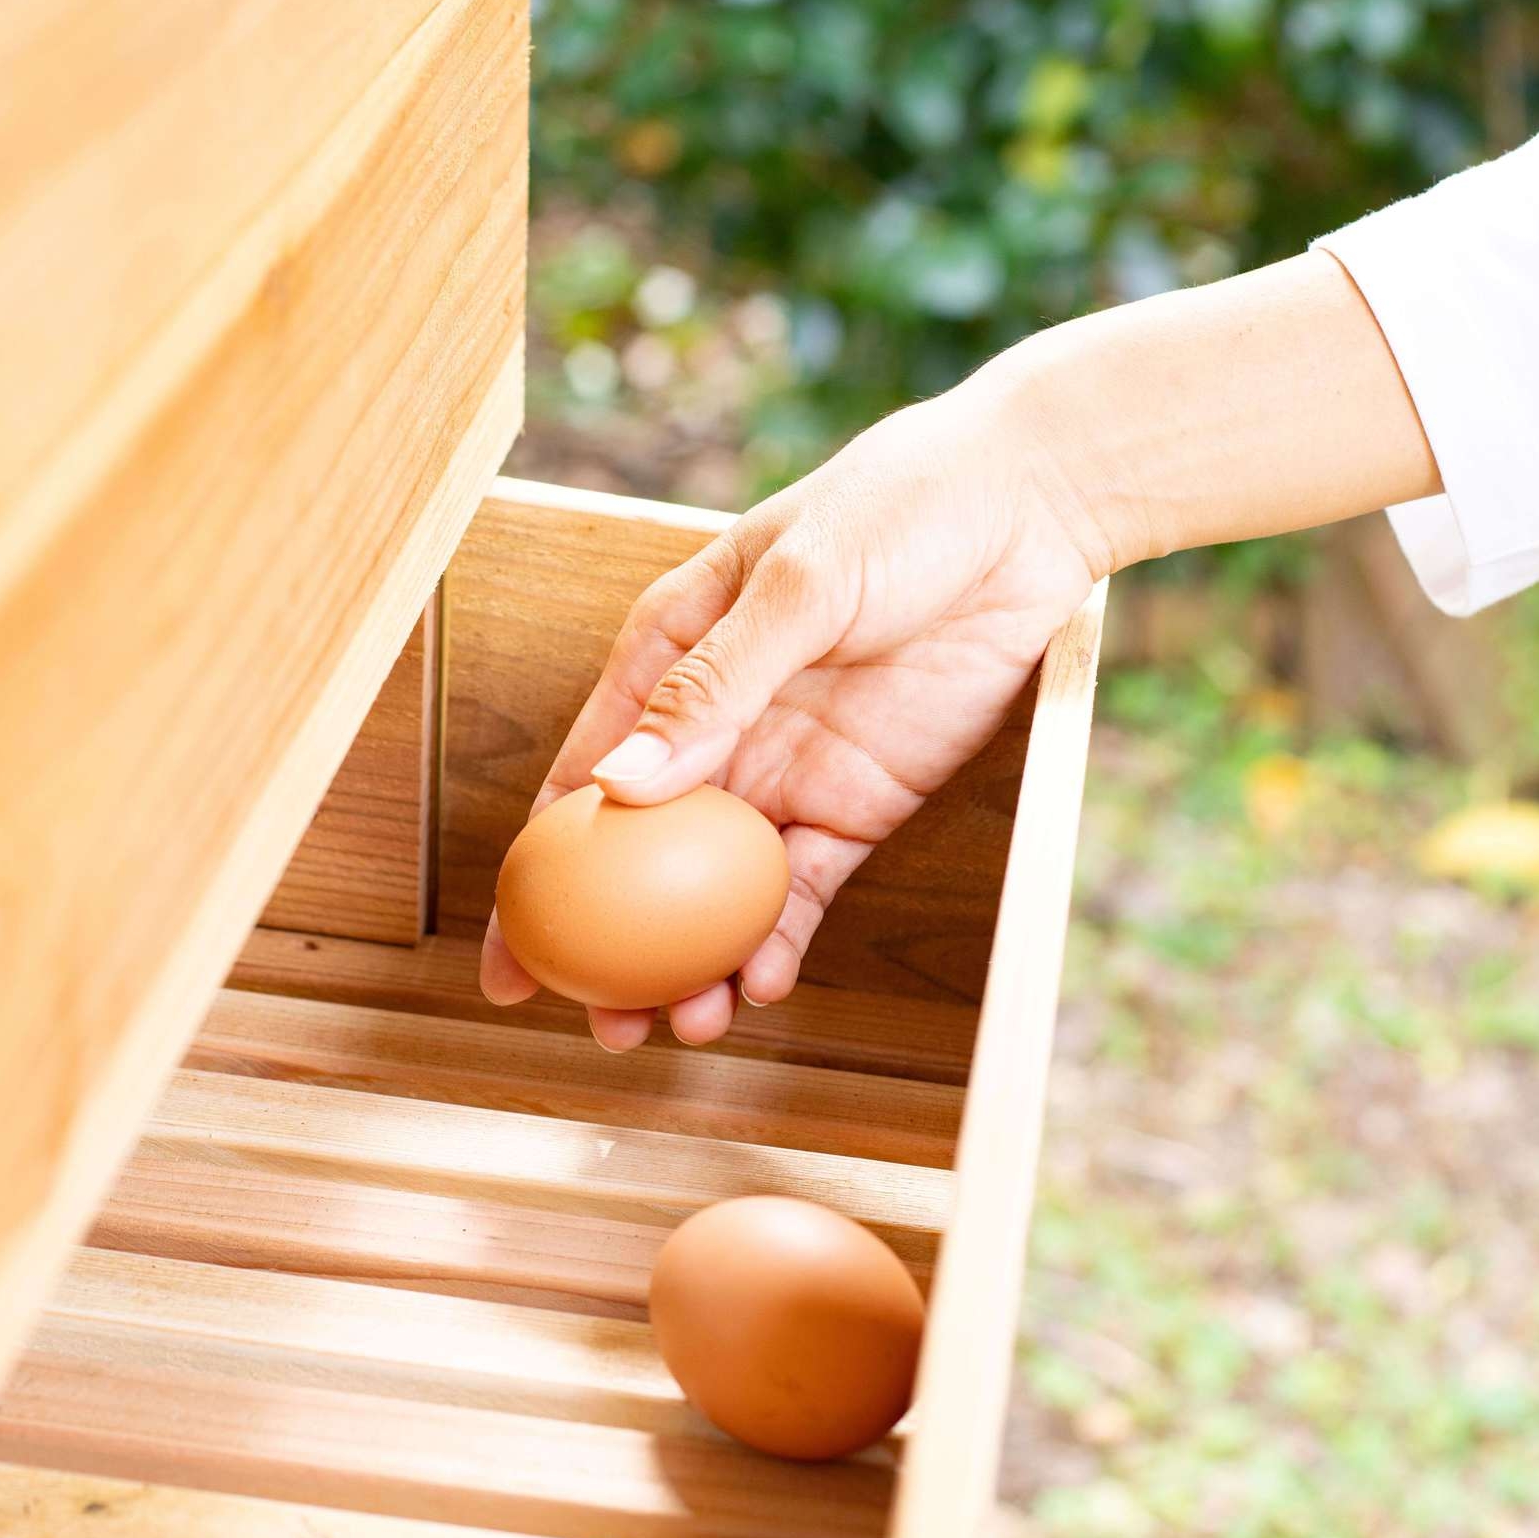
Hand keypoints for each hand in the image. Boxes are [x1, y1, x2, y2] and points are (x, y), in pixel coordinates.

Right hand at [478, 375, 1114, 1049]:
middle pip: (645, 859)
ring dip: (698, 964)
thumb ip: (714, 685)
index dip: (539, 873)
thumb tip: (619, 785)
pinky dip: (780, 941)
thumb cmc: (900, 510)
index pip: (584, 776)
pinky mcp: (861, 803)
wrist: (1029, 510)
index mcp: (670, 654)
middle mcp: (718, 725)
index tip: (509, 960)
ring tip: (686, 1027)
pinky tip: (762, 985)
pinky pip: (807, 888)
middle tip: (601, 1025)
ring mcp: (787, 769)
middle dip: (615, 950)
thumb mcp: (797, 584)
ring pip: (720, 893)